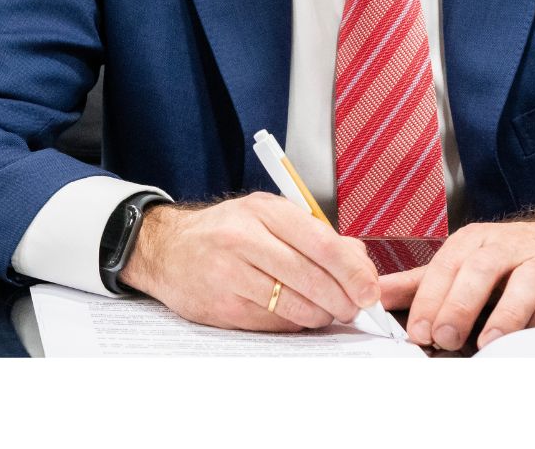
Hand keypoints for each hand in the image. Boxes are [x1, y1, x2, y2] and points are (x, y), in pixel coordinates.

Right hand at [116, 193, 379, 332]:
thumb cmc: (225, 233)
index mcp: (263, 210)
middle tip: (351, 308)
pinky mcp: (221, 304)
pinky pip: (273, 322)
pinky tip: (292, 315)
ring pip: (296, 306)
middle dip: (342, 300)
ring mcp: (228, 272)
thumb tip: (360, 263)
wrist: (165, 248)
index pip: (322, 243)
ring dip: (320, 316)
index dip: (353, 272)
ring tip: (323, 312)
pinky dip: (292, 324)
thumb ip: (316, 235)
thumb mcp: (267, 218)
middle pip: (312, 278)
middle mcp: (243, 237)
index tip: (369, 290)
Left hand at [381, 214, 534, 350]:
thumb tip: (375, 294)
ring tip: (487, 342)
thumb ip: (421, 282)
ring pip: (525, 283)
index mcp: (475, 242)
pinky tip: (532, 337)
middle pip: (481, 270)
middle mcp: (508, 247)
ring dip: (505, 315)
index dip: (429, 299)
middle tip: (444, 337)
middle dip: (460, 304)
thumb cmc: (512, 257)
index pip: (446, 266)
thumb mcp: (464, 261)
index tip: (418, 331)